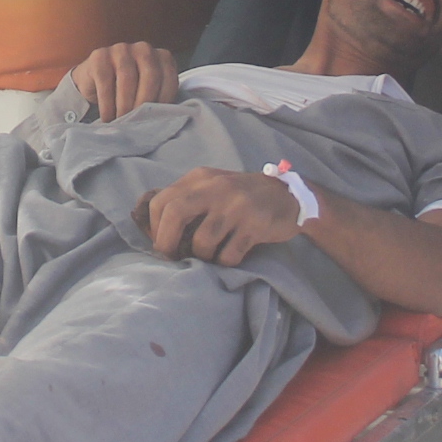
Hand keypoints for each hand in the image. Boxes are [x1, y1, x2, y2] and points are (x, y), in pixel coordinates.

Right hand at [70, 42, 182, 122]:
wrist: (93, 82)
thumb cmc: (127, 92)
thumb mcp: (147, 93)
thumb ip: (157, 100)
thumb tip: (160, 119)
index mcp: (161, 57)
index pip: (169, 78)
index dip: (163, 100)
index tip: (155, 119)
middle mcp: (144, 49)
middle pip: (151, 75)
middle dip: (144, 102)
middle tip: (136, 122)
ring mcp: (121, 49)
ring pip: (127, 78)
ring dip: (125, 105)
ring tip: (121, 122)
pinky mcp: (99, 56)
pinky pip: (105, 82)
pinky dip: (107, 105)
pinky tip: (107, 117)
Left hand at [136, 168, 302, 265]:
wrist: (287, 196)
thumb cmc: (241, 197)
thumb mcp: (212, 187)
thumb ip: (187, 199)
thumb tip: (153, 229)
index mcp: (200, 179)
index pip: (162, 200)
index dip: (154, 227)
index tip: (161, 242)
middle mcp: (216, 188)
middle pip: (175, 214)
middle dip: (166, 242)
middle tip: (171, 258)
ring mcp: (237, 206)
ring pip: (202, 240)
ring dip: (202, 256)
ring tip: (209, 256)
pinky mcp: (255, 224)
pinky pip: (229, 254)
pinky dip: (225, 262)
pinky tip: (230, 257)